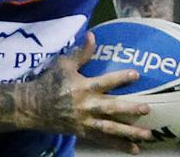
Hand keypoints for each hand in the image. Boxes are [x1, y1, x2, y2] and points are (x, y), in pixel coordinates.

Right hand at [17, 31, 153, 153]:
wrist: (32, 107)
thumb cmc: (49, 82)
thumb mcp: (63, 64)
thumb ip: (81, 53)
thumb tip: (92, 35)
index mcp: (82, 87)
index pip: (104, 81)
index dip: (120, 78)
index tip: (136, 74)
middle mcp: (85, 105)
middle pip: (111, 108)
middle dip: (129, 108)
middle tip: (147, 108)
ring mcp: (85, 121)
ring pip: (110, 128)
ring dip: (129, 132)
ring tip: (148, 134)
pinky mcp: (84, 132)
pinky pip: (103, 140)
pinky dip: (119, 145)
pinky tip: (135, 149)